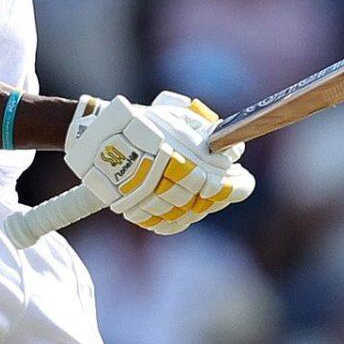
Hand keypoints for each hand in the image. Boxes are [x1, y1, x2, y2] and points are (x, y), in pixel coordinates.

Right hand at [63, 93, 253, 232]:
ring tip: (200, 190)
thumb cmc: (144, 122)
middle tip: (227, 183)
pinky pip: (164, 224)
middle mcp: (173, 191)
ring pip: (187, 214)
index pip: (227, 189)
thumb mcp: (180, 119)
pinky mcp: (138, 213)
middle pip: (208, 202)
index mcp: (189, 168)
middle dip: (220, 192)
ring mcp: (154, 205)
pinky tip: (182, 206)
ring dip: (198, 204)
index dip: (240, 186)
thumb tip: (234, 150)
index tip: (244, 179)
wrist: (99, 135)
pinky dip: (177, 217)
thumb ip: (209, 134)